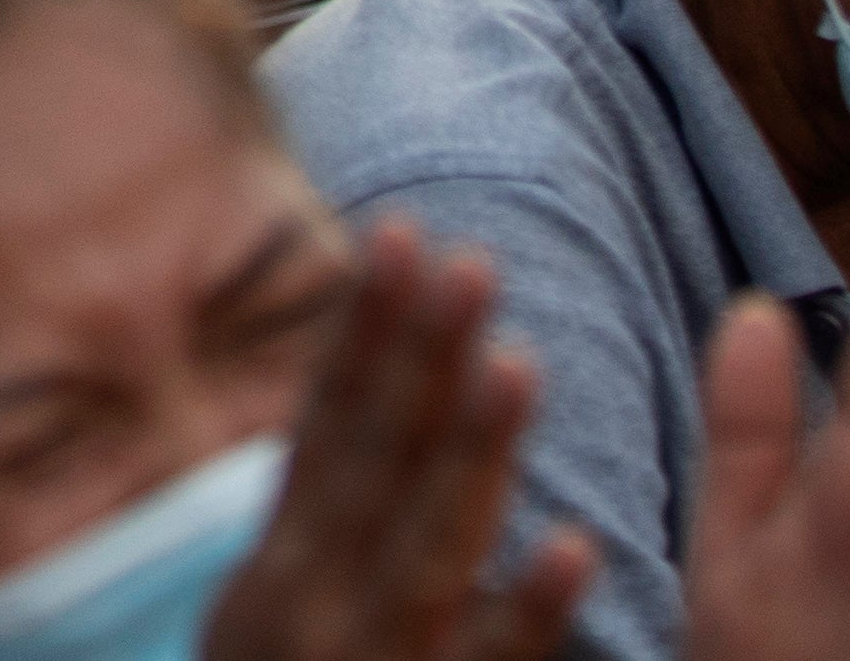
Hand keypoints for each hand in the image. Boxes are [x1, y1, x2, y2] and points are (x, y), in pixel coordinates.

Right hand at [203, 220, 593, 660]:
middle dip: (420, 358)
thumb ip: (318, 526)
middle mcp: (310, 609)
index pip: (325, 427)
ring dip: (471, 453)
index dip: (363, 330)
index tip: (403, 231)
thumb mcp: (275, 617)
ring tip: (519, 359)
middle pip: (372, 465)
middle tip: (470, 257)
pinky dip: (528, 610)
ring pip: (428, 547)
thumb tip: (350, 395)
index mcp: (276, 570)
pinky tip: (574, 548)